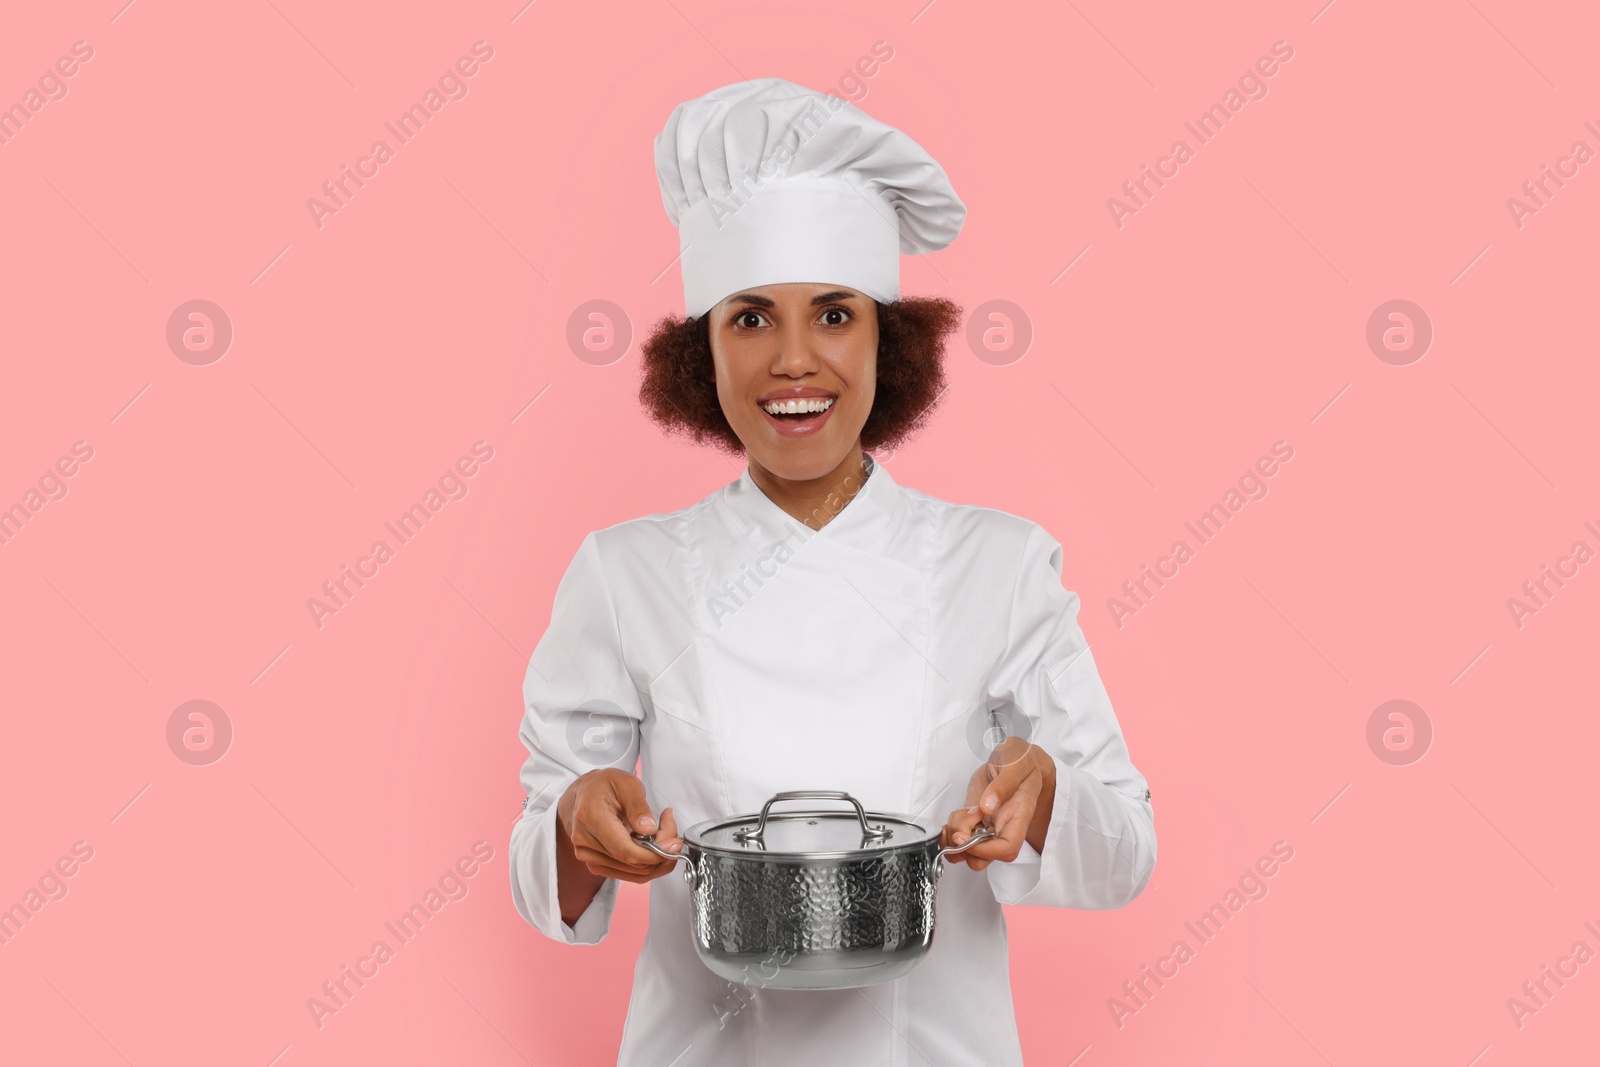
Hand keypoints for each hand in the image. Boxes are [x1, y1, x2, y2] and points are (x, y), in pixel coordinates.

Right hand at [556, 768, 682, 883]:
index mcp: (590, 818)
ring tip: (661, 832)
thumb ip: (638, 806)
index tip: (674, 844)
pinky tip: (652, 845)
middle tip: (670, 828)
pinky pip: (629, 874)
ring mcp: (589, 856)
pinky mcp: (596, 865)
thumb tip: (649, 829)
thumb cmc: (605, 786)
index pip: (624, 850)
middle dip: (660, 851)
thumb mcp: (627, 783)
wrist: (585, 795)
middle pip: (632, 862)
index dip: (654, 853)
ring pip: (634, 872)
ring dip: (656, 858)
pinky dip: (647, 863)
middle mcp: (585, 842)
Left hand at [941, 736, 1055, 871]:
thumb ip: (1003, 784)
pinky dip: (948, 833)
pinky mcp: (973, 819)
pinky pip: (959, 837)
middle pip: (985, 857)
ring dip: (954, 838)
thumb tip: (988, 807)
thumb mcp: (1015, 764)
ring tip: (959, 815)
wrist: (1014, 756)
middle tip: (959, 824)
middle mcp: (1003, 826)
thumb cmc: (1021, 760)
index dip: (985, 850)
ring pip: (969, 850)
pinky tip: (952, 818)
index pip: (1007, 849)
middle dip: (964, 846)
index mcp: (1018, 816)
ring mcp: (987, 824)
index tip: (967, 837)